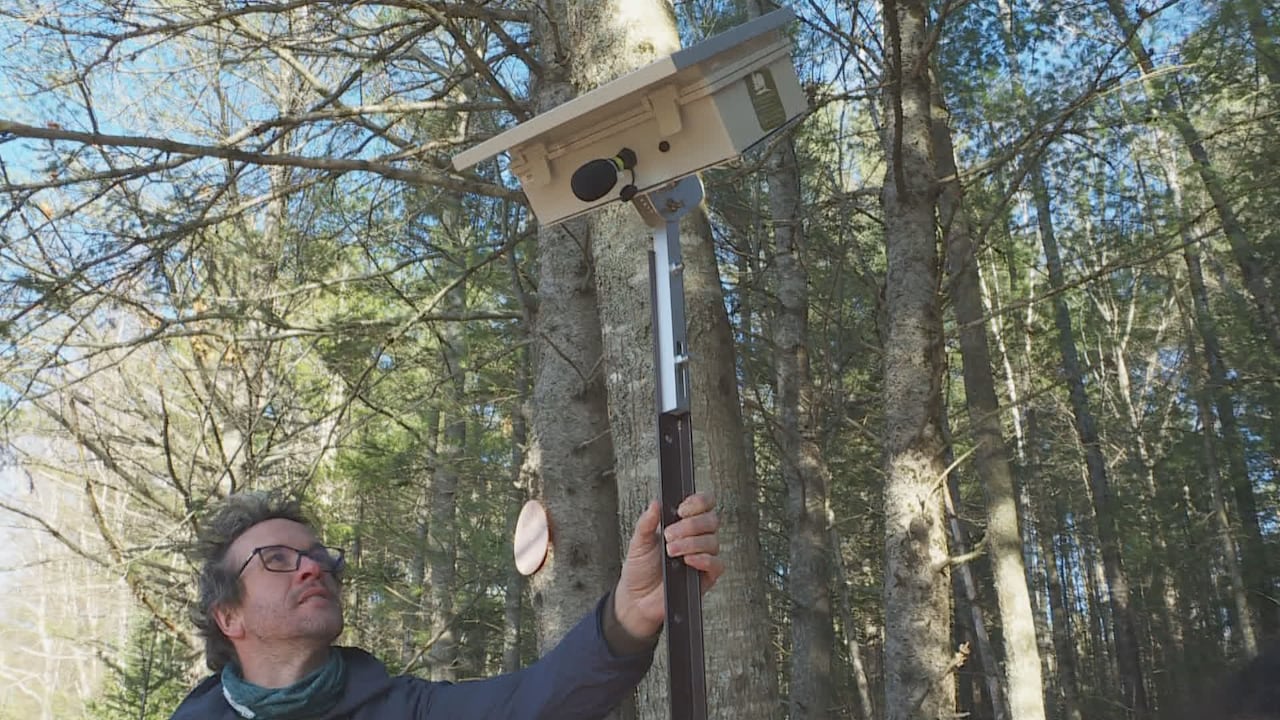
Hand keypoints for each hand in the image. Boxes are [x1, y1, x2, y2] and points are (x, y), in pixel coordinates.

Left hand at [612, 492, 723, 639]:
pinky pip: (717, 564)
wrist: (637, 599)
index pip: (703, 503)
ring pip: (713, 541)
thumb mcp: (638, 542)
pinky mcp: (706, 576)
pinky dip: (704, 560)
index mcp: (682, 524)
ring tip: (672, 552)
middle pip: (711, 520)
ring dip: (692, 543)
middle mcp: (696, 538)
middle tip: (669, 536)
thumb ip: (647, 522)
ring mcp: (703, 557)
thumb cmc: (640, 569)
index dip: (698, 502)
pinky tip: (688, 561)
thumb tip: (655, 503)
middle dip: (691, 525)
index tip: (681, 510)